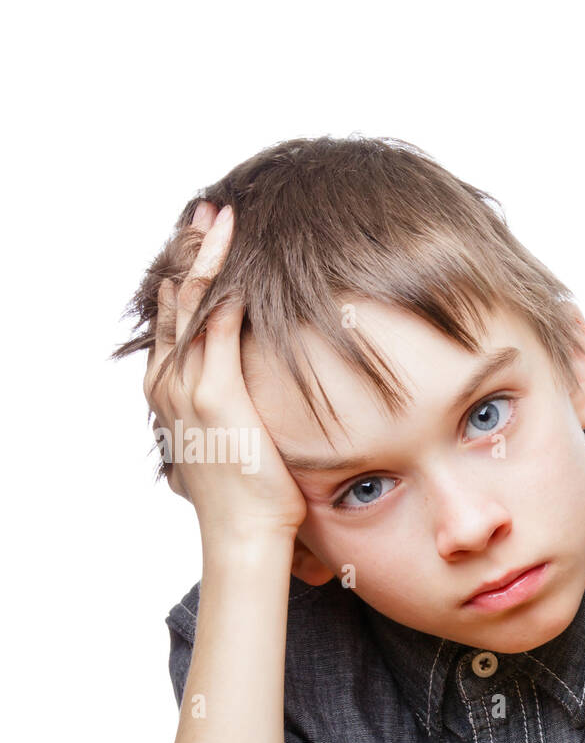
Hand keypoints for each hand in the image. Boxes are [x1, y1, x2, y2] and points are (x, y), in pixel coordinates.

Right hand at [145, 199, 309, 547]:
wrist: (243, 533)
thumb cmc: (248, 497)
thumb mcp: (232, 443)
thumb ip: (235, 413)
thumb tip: (257, 405)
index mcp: (168, 391)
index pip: (173, 317)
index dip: (187, 274)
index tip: (203, 239)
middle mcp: (169, 383)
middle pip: (174, 299)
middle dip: (191, 250)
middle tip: (208, 209)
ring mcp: (188, 389)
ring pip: (192, 304)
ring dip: (208, 257)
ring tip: (222, 217)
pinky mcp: (216, 396)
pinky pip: (219, 329)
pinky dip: (229, 293)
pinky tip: (242, 263)